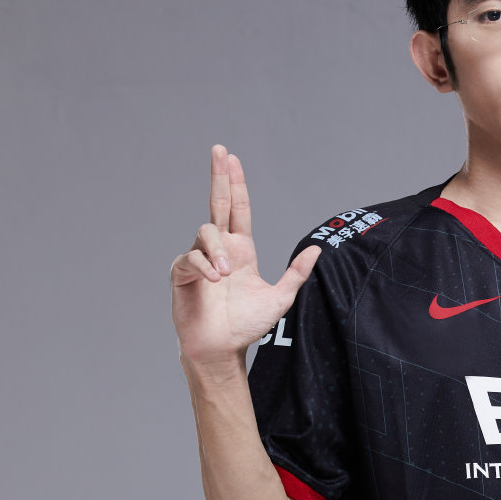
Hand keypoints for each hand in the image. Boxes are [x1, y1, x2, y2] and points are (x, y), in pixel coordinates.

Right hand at [170, 145, 321, 367]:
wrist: (223, 349)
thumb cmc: (247, 325)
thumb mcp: (279, 297)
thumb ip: (296, 273)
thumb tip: (317, 250)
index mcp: (241, 250)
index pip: (238, 209)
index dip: (236, 184)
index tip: (232, 158)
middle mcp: (220, 249)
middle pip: (217, 203)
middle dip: (218, 176)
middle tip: (219, 150)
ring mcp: (200, 259)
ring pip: (205, 231)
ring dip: (217, 248)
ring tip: (226, 274)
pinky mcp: (182, 273)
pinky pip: (191, 257)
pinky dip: (203, 264)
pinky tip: (214, 278)